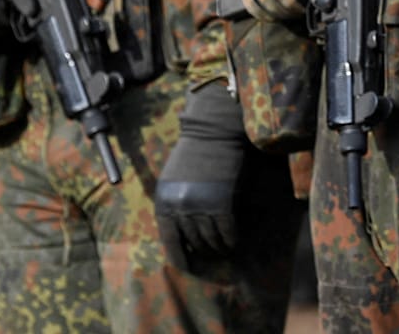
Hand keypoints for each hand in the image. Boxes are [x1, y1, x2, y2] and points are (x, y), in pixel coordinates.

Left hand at [155, 83, 248, 269]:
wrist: (213, 131)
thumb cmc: (192, 153)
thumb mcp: (172, 181)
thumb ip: (173, 204)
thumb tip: (181, 230)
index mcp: (164, 202)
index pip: (169, 241)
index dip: (179, 257)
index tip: (188, 266)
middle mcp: (179, 207)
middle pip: (192, 241)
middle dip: (202, 252)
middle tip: (211, 257)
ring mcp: (201, 205)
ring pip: (210, 238)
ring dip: (218, 248)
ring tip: (224, 251)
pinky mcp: (222, 200)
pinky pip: (227, 230)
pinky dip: (231, 239)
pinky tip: (234, 243)